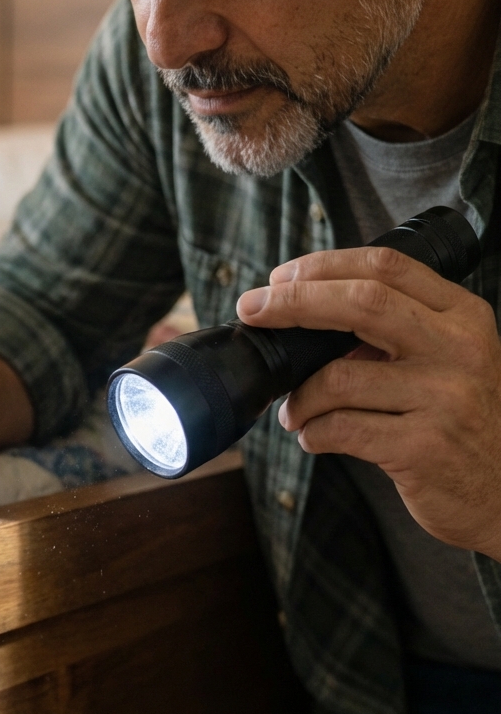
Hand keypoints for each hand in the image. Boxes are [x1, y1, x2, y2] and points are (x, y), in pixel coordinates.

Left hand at [236, 246, 500, 559]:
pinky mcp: (423, 447)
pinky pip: (340, 428)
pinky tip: (314, 437)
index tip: (278, 279)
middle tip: (251, 311)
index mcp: (462, 316)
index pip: (386, 267)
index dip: (323, 267)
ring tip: (296, 412)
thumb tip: (301, 311)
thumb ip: (392, 332)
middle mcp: (460, 349)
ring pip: (339, 377)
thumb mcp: (444, 362)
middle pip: (361, 303)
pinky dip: (312, 433)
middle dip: (293, 303)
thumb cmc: (457, 423)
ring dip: (300, 397)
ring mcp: (444, 398)